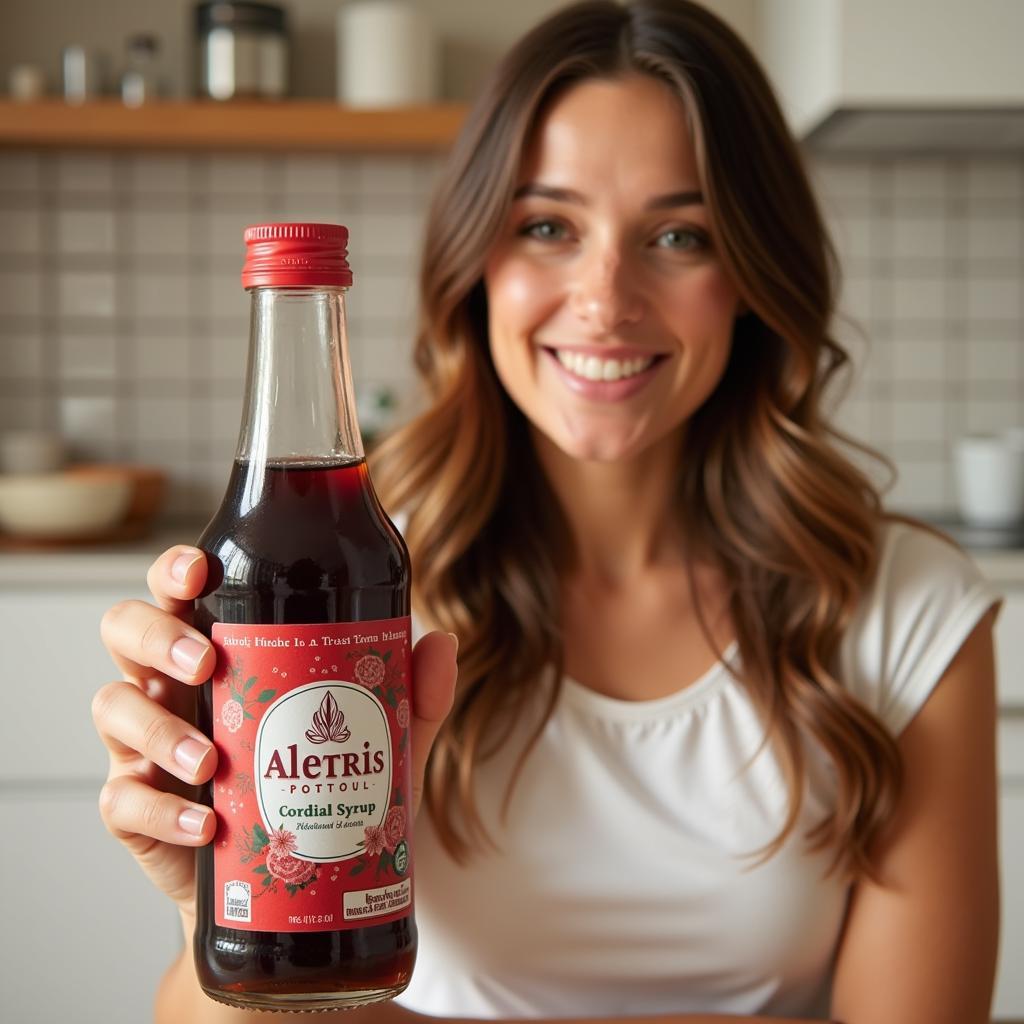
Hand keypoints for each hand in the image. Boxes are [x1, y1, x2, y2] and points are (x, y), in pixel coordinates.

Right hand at [93, 544, 457, 921]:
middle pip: (126, 630)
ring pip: (112, 708)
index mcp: (221, 650)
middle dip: (157, 636)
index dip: (174, 569)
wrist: (293, 884)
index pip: (178, 590)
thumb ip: (410, 693)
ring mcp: (145, 747)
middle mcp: (172, 685)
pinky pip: (121, 800)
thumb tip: (441, 641)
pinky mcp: (137, 812)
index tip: (199, 571)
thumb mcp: (378, 739)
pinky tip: (207, 827)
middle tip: (206, 662)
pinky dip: (162, 812)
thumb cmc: (323, 788)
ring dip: (158, 728)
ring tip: (210, 761)